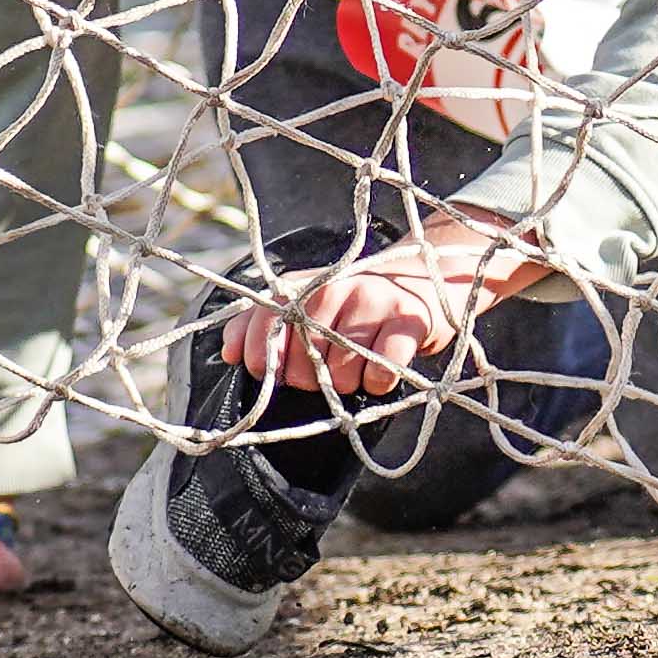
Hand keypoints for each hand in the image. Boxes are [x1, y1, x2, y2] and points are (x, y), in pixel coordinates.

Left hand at [221, 217, 545, 394]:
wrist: (429, 275)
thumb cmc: (359, 302)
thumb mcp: (310, 302)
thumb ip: (263, 322)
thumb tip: (228, 352)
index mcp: (304, 285)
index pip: (263, 327)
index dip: (264, 361)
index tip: (276, 373)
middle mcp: (333, 288)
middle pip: (302, 366)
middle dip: (313, 378)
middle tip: (333, 364)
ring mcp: (372, 301)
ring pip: (341, 375)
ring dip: (351, 382)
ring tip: (363, 361)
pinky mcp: (408, 320)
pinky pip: (381, 373)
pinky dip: (381, 381)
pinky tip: (386, 364)